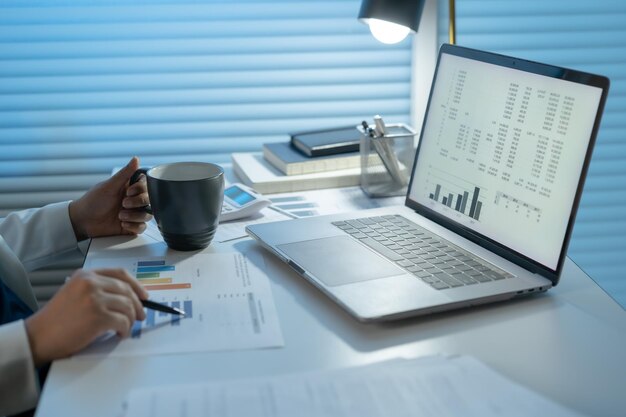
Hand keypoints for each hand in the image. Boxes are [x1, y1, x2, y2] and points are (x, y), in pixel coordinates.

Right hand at [25, 269, 147, 365]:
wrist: (37, 337)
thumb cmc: (56, 320)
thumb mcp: (75, 293)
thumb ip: (97, 290)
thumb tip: (127, 297)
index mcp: (85, 275)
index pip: (120, 274)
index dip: (136, 285)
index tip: (144, 296)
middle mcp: (91, 283)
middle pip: (127, 290)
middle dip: (138, 305)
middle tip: (140, 316)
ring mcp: (94, 298)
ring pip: (127, 306)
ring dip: (130, 320)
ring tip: (124, 328)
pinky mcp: (98, 316)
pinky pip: (123, 321)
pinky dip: (125, 330)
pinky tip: (119, 334)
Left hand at [69, 157, 151, 239]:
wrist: (83, 221)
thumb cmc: (93, 201)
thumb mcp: (109, 186)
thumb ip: (124, 173)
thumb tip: (136, 159)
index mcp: (129, 188)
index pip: (146, 186)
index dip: (141, 189)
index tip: (129, 191)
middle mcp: (133, 200)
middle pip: (149, 200)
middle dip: (138, 203)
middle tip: (123, 204)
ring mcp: (133, 213)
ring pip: (147, 214)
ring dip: (135, 216)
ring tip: (120, 216)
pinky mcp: (131, 226)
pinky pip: (142, 227)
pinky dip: (134, 226)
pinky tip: (123, 224)